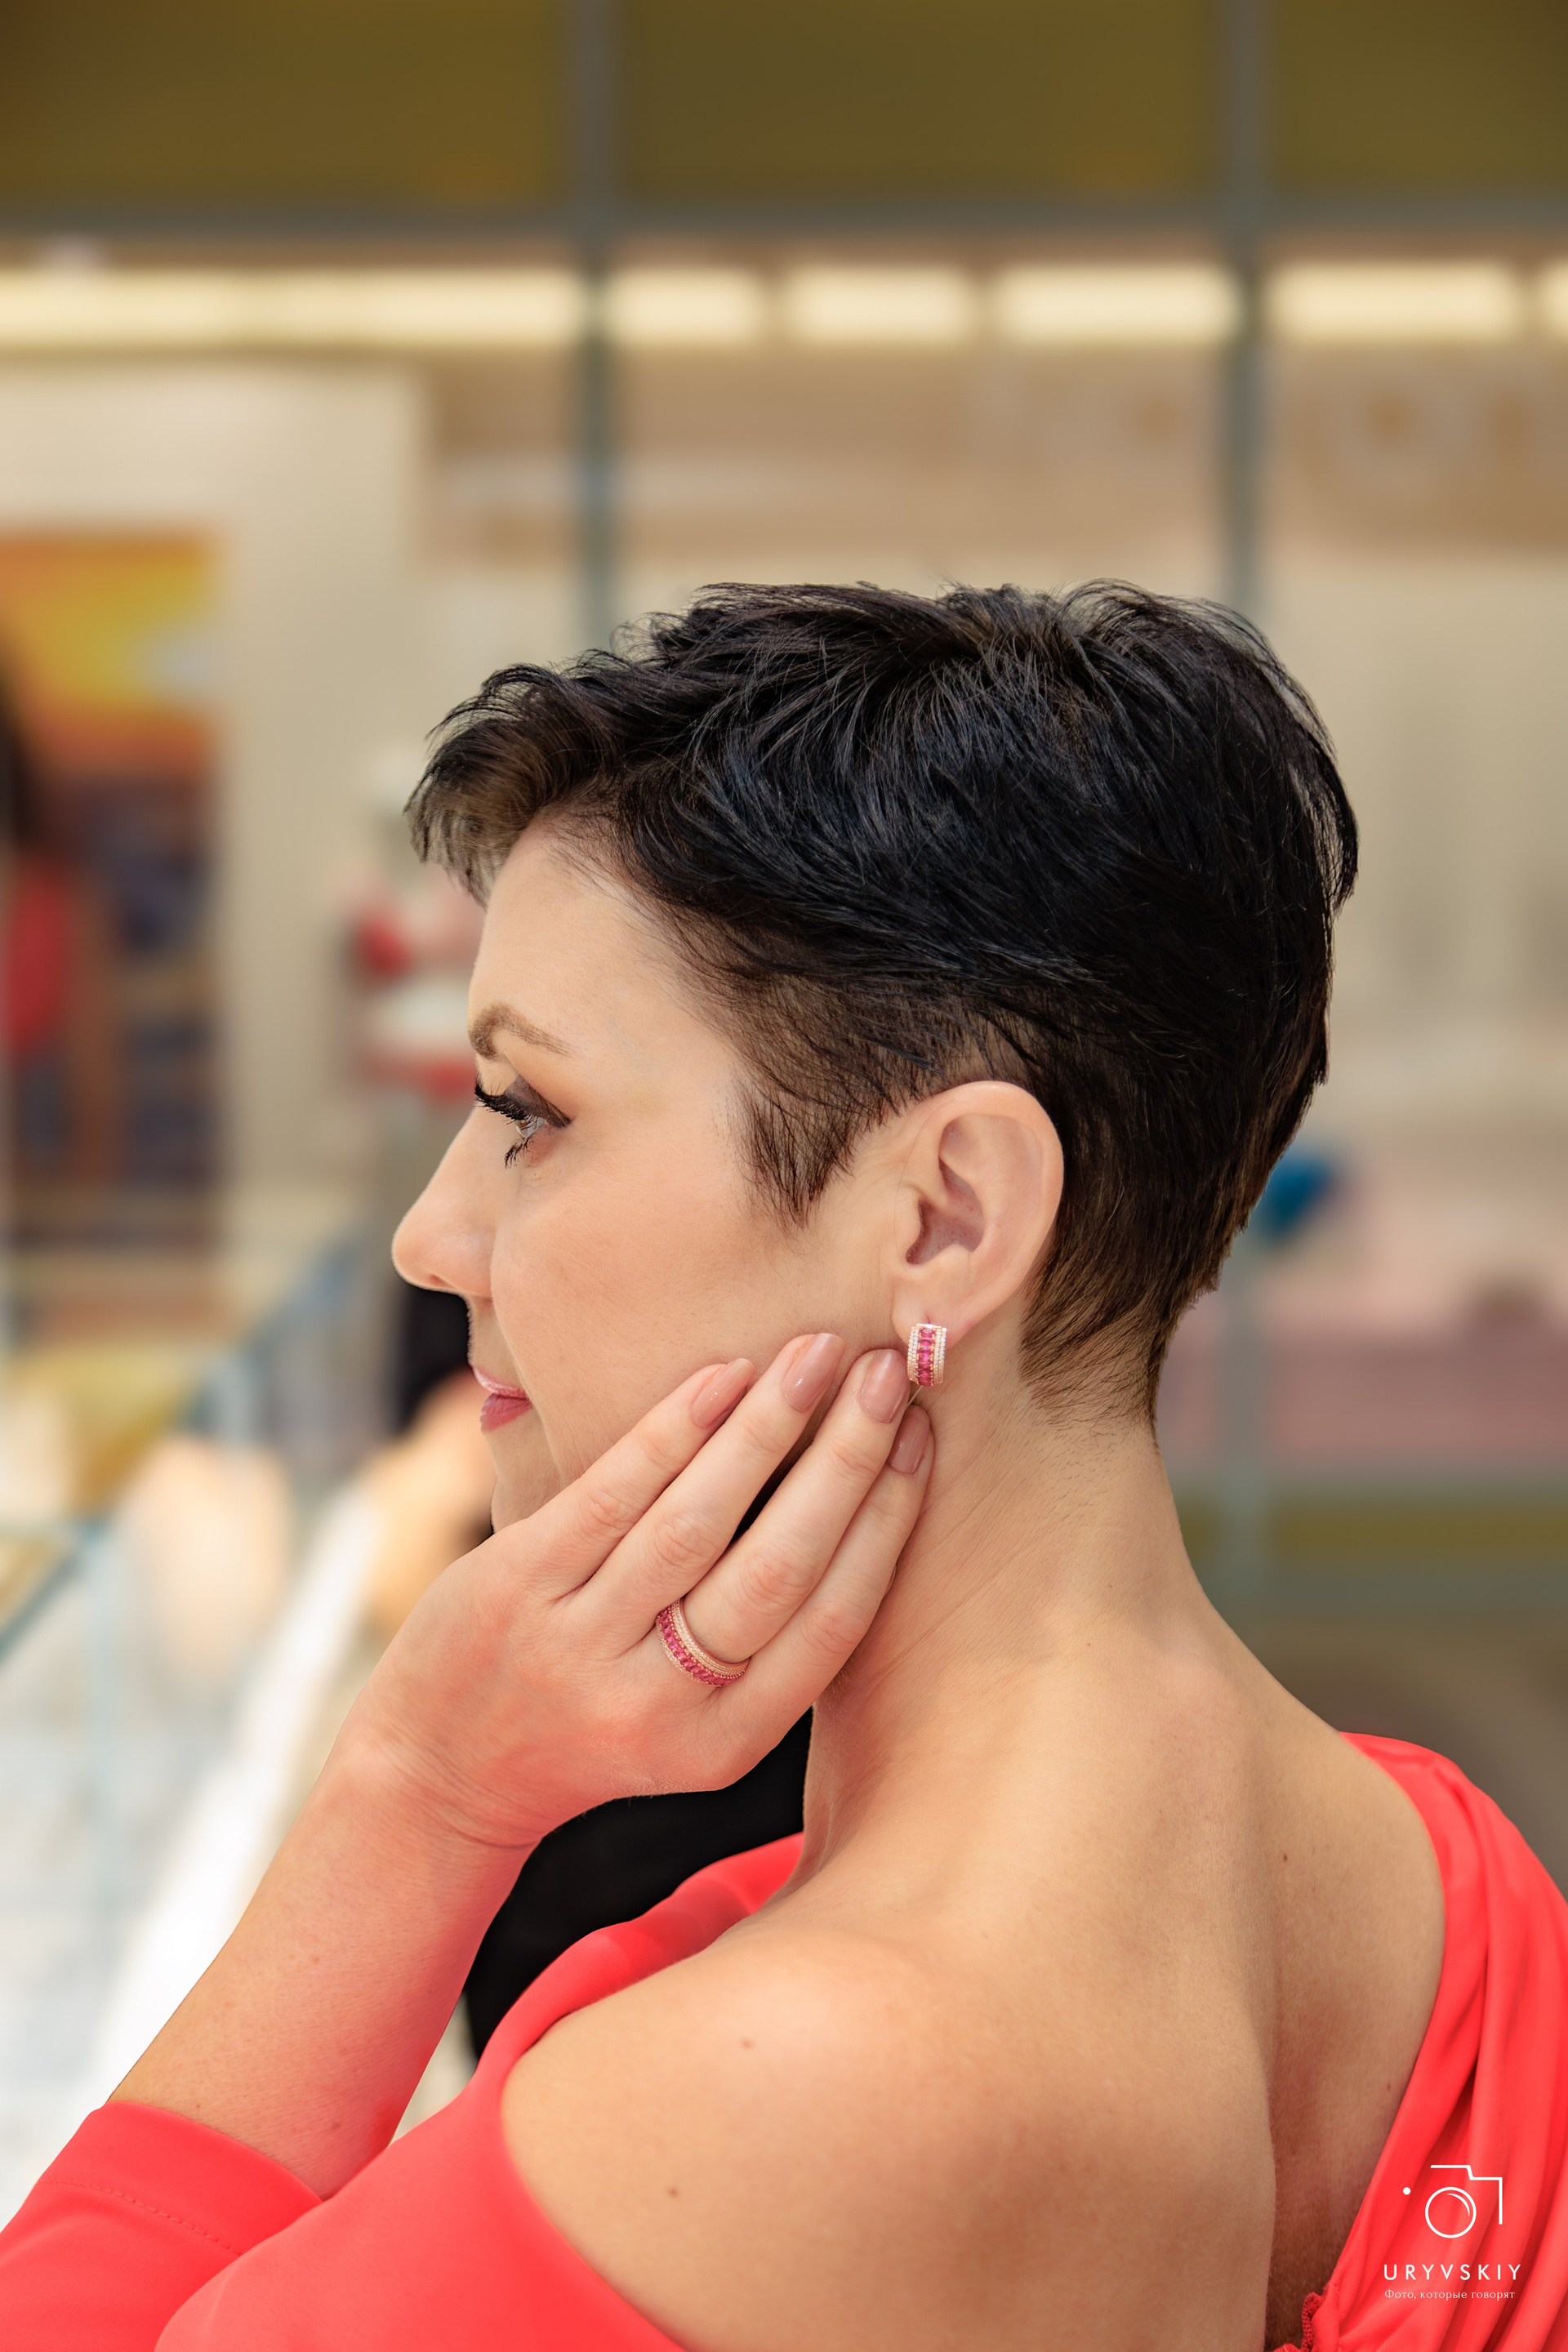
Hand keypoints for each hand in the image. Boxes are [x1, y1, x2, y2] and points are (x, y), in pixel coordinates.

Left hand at [343, 1335, 931, 1851]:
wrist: (438, 1772)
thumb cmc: (595, 1721)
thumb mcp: (690, 1725)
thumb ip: (764, 1645)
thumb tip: (864, 1503)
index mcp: (720, 1745)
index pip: (831, 1625)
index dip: (884, 1525)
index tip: (921, 1441)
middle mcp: (656, 1705)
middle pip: (777, 1569)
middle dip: (845, 1462)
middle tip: (890, 1376)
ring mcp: (578, 1644)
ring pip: (696, 1522)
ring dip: (768, 1428)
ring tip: (818, 1352)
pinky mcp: (514, 1587)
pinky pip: (611, 1493)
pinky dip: (675, 1430)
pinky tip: (725, 1375)